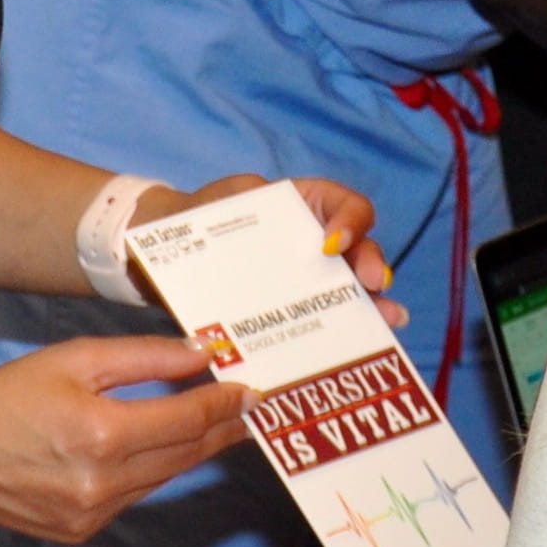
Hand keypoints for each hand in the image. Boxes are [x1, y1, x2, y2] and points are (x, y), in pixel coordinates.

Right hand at [0, 336, 247, 542]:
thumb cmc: (9, 394)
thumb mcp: (78, 359)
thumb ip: (146, 357)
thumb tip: (202, 354)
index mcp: (102, 434)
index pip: (187, 421)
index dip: (225, 404)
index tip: (251, 391)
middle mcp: (102, 483)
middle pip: (184, 454)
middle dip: (220, 430)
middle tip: (249, 411)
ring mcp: (91, 515)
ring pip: (161, 478)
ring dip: (188, 451)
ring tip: (213, 426)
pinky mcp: (79, 532)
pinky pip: (133, 498)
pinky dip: (147, 472)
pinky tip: (152, 451)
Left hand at [140, 175, 407, 326]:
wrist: (158, 255)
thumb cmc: (190, 223)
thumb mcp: (217, 205)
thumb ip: (240, 212)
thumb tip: (253, 233)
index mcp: (302, 205)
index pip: (344, 203)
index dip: (352, 221)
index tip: (335, 244)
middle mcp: (313, 240)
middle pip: (358, 248)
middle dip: (371, 265)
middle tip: (373, 287)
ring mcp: (306, 277)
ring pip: (349, 286)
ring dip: (373, 302)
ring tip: (388, 320)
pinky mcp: (292, 308)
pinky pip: (323, 317)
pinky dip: (346, 328)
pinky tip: (363, 343)